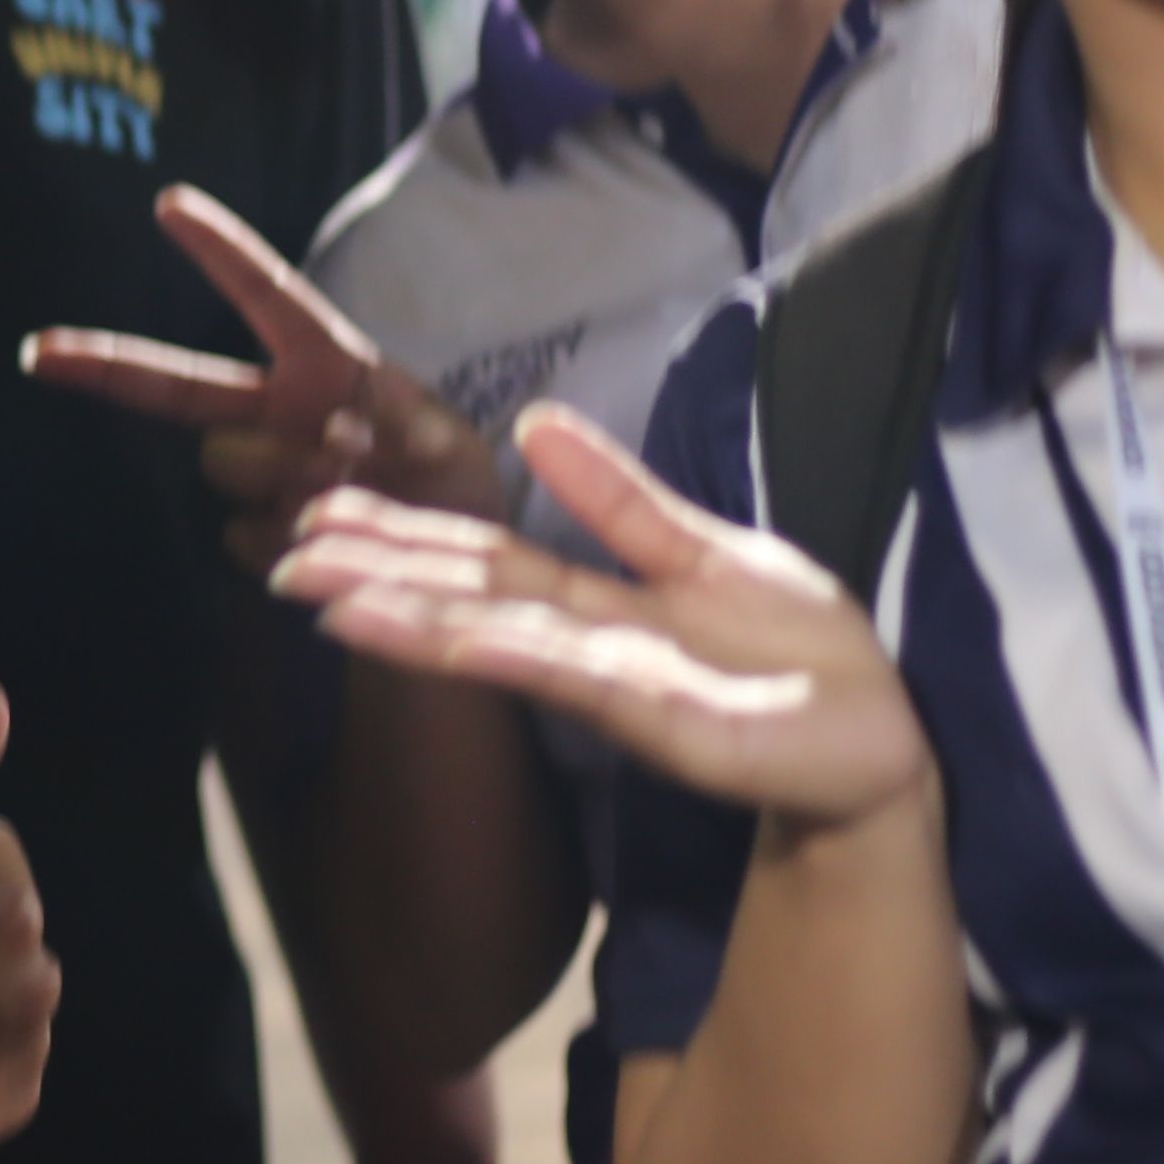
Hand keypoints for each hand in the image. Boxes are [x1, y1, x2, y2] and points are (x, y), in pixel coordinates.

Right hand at [23, 184, 499, 568]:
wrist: (446, 583)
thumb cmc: (450, 490)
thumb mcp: (449, 446)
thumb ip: (397, 431)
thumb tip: (329, 438)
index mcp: (326, 367)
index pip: (269, 299)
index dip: (222, 252)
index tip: (170, 204)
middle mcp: (279, 414)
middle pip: (181, 388)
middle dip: (107, 364)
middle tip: (42, 353)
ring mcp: (260, 477)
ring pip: (222, 463)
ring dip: (280, 478)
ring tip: (347, 497)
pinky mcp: (256, 537)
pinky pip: (243, 534)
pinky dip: (288, 543)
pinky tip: (328, 548)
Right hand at [278, 404, 933, 828]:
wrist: (880, 740)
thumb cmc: (801, 654)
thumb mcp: (705, 551)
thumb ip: (619, 499)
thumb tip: (533, 423)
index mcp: (601, 606)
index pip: (484, 562)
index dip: (405, 537)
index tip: (320, 510)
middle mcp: (593, 649)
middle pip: (469, 602)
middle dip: (378, 579)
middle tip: (283, 555)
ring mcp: (623, 692)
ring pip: (500, 644)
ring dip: (411, 624)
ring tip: (326, 600)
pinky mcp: (672, 728)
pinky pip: (580, 678)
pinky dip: (510, 656)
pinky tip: (449, 637)